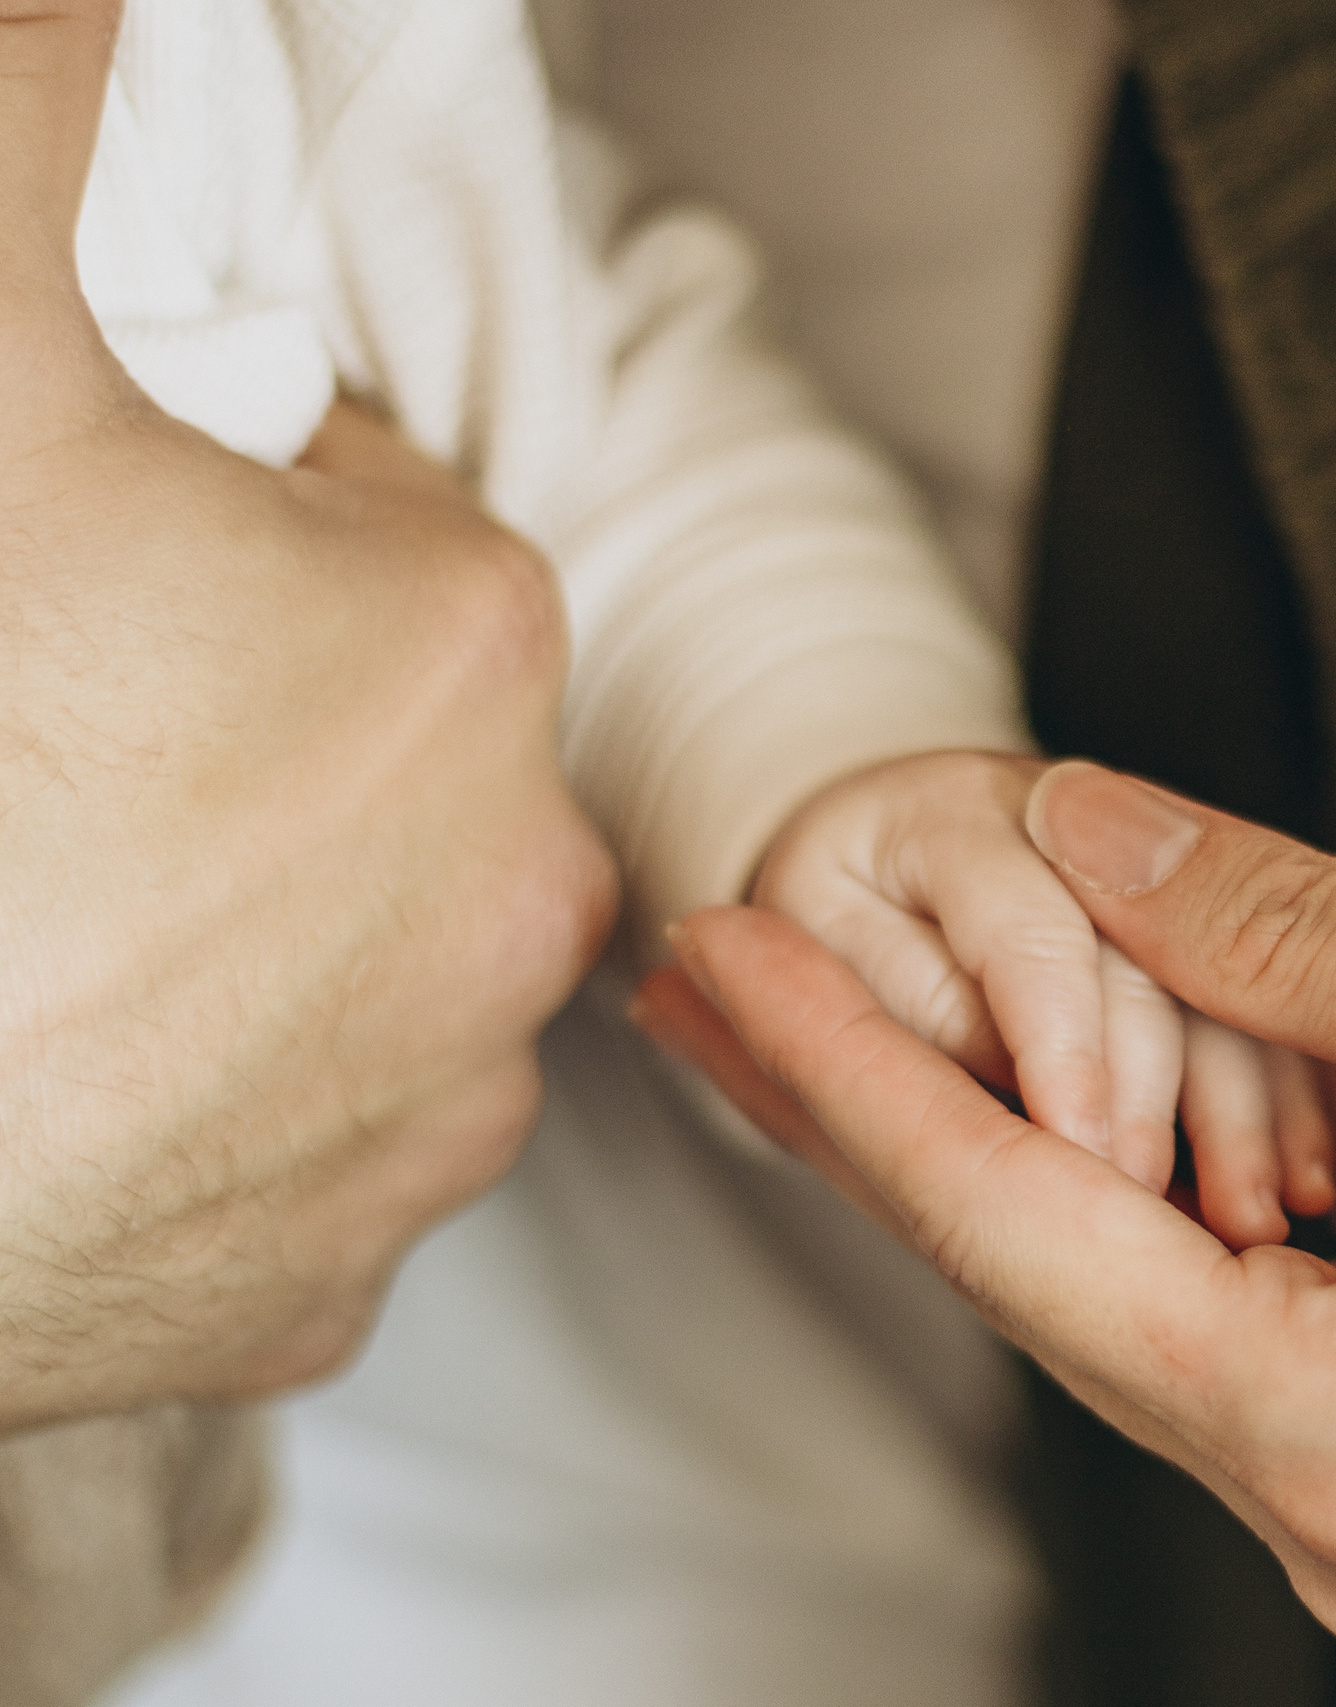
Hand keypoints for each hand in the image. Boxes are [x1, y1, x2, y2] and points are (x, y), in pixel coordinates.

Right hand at [0, 3, 616, 1430]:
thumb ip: (32, 93)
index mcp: (463, 650)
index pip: (385, 530)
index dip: (232, 526)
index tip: (109, 558)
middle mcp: (508, 896)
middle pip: (383, 744)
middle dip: (248, 716)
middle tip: (53, 738)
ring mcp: (416, 1112)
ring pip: (350, 939)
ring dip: (235, 906)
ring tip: (49, 892)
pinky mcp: (313, 1282)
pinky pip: (289, 1136)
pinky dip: (205, 1092)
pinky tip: (65, 1052)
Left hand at [649, 762, 1335, 1706]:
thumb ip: (1300, 936)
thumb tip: (1093, 834)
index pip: (1021, 1239)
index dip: (848, 1089)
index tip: (706, 972)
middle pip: (1068, 1273)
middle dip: (907, 1106)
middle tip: (730, 962)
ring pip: (1176, 1273)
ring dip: (1071, 1120)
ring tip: (889, 976)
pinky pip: (1286, 1291)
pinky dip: (1214, 1162)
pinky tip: (1135, 1047)